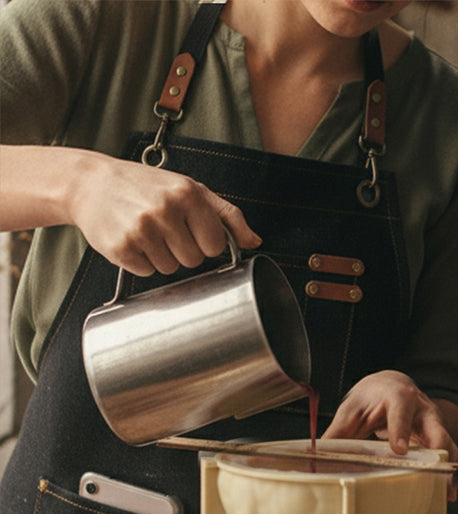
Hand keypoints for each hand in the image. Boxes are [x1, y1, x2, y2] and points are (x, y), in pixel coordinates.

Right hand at [68, 151, 260, 275]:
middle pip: (194, 260)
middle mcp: (164, 210)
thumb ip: (226, 216)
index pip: (215, 245)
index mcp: (187, 194)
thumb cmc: (146, 186)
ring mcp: (141, 230)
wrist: (89, 183)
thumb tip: (254, 242)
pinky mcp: (120, 247)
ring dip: (161, 257)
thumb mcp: (190, 189)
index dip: (205, 242)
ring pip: (170, 269)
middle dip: (182, 250)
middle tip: (164, 229)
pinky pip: (146, 272)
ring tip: (146, 232)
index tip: (191, 230)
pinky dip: (140, 261)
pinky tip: (131, 239)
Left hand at [323, 370, 457, 498]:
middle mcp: (423, 409)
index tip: (398, 450)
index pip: (402, 411)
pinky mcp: (439, 438)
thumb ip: (337, 433)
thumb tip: (315, 456)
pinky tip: (446, 494)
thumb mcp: (351, 409)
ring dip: (450, 471)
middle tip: (436, 476)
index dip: (401, 430)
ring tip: (446, 494)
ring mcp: (435, 425)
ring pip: (450, 447)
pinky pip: (450, 457)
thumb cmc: (371, 398)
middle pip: (438, 430)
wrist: (392, 385)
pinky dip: (449, 475)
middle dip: (439, 454)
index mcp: (398, 396)